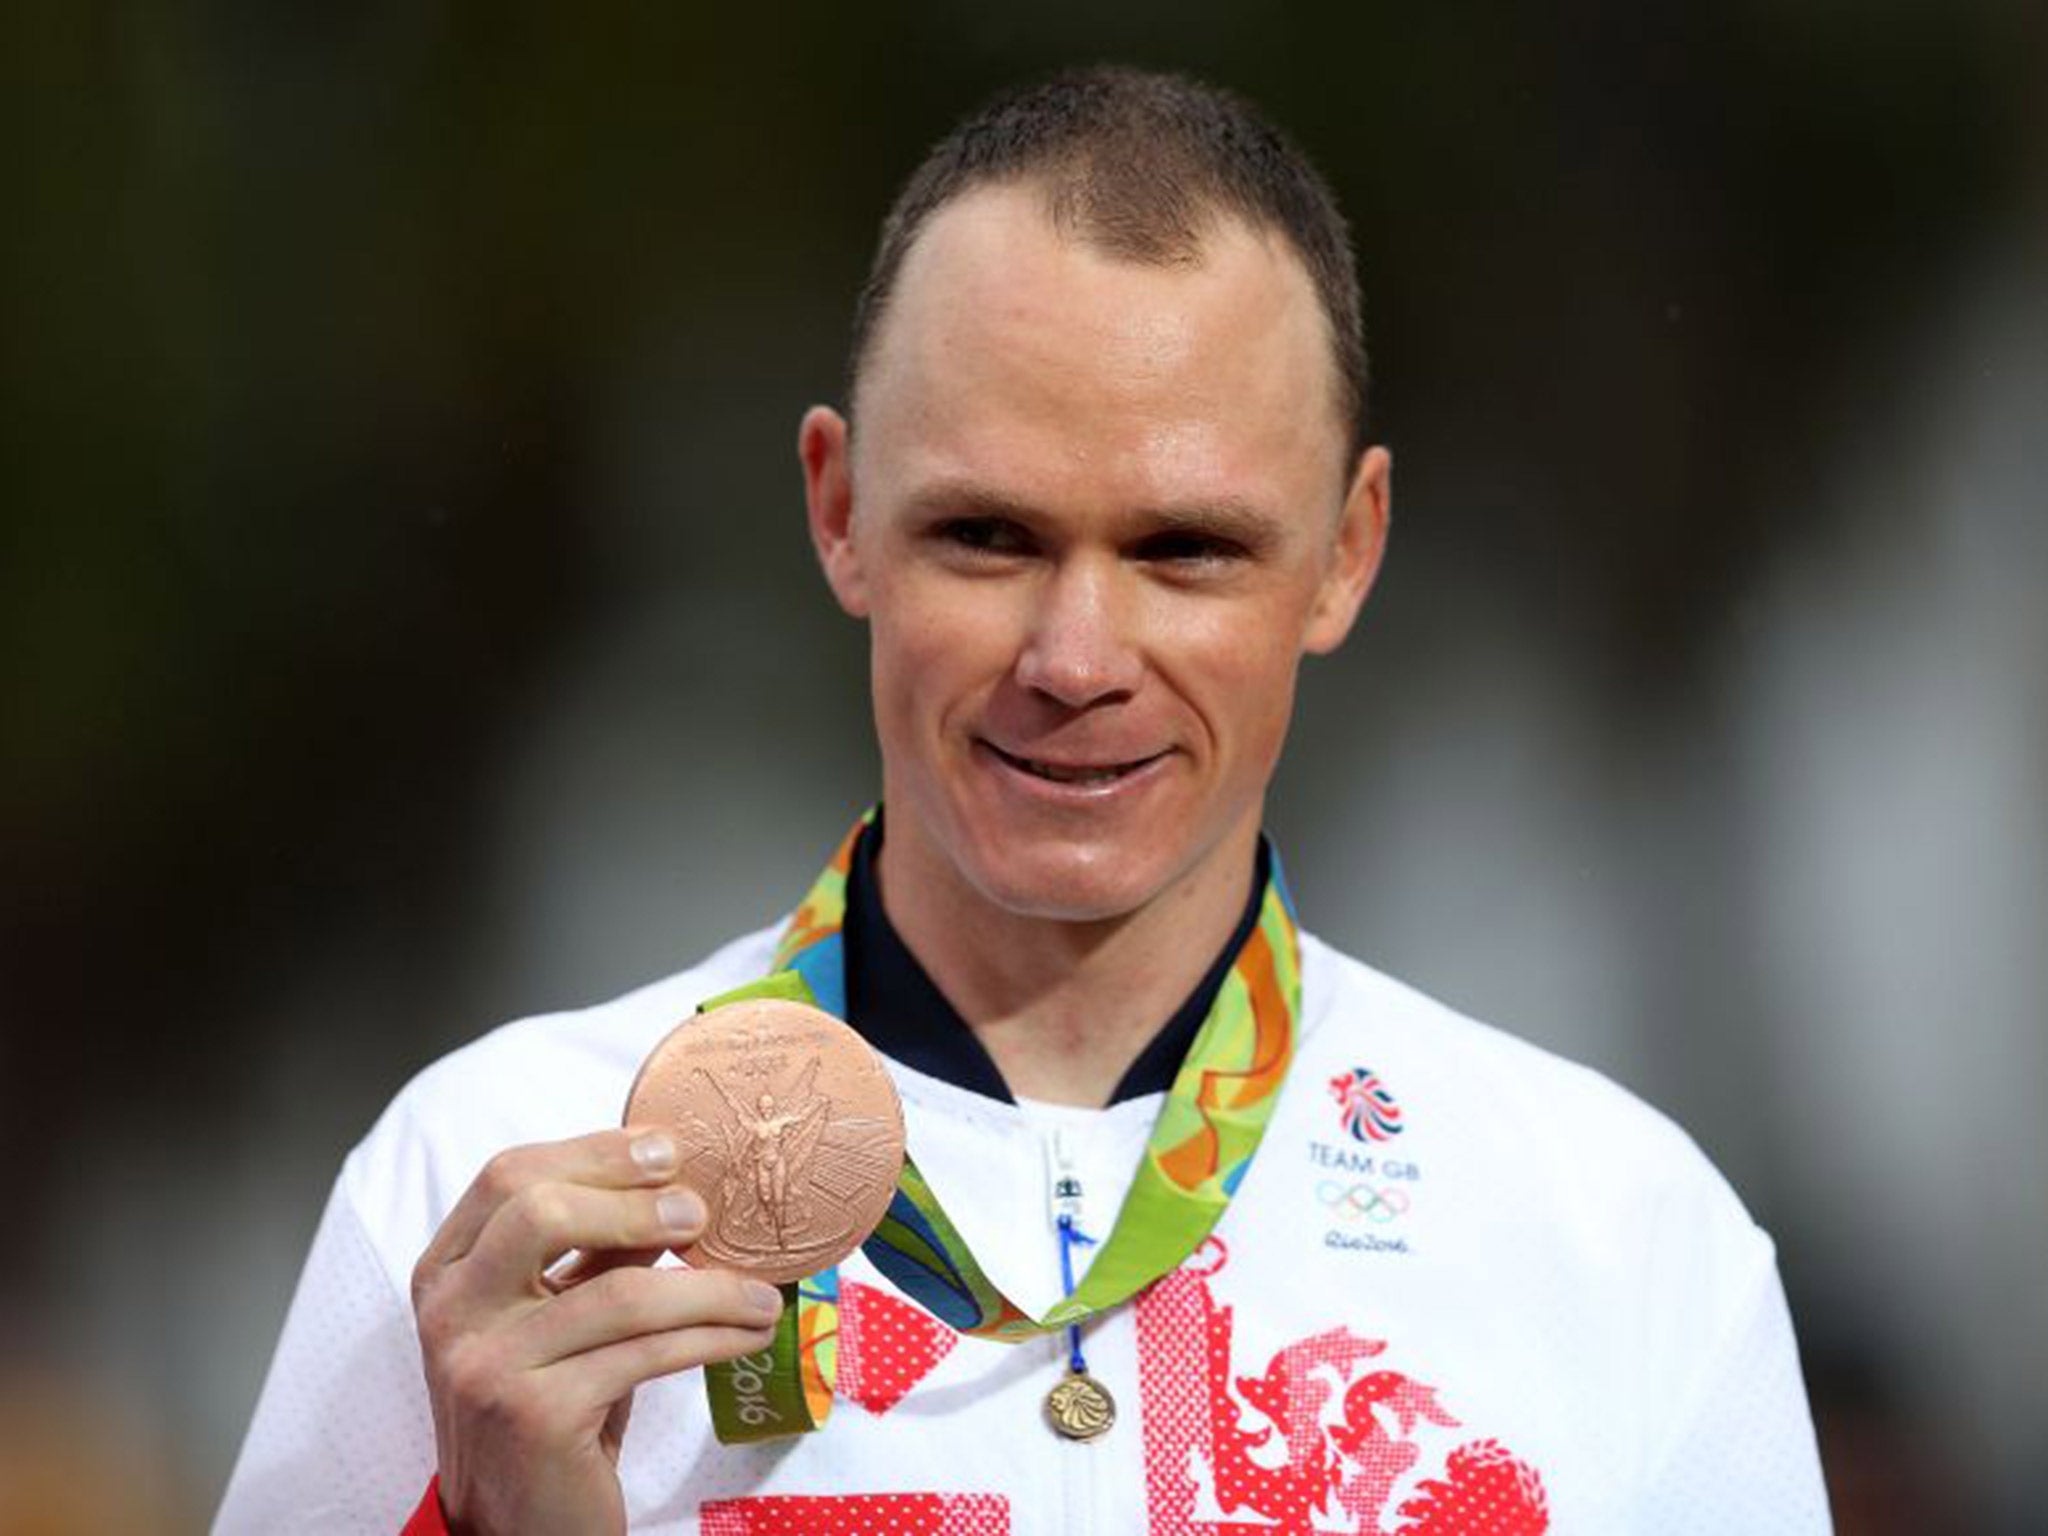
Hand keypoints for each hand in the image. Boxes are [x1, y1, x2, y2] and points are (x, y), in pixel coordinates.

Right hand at [411, 1128, 782, 1535]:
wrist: (518, 1525)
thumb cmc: (549, 1406)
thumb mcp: (562, 1315)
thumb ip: (597, 1249)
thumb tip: (677, 1182)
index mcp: (448, 1269)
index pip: (508, 1177)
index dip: (594, 1153)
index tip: (668, 1149)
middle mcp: (452, 1312)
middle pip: (539, 1212)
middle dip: (635, 1201)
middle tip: (703, 1214)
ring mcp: (485, 1365)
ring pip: (615, 1293)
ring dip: (707, 1288)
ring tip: (760, 1293)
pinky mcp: (533, 1416)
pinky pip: (643, 1354)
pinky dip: (710, 1337)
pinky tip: (747, 1334)